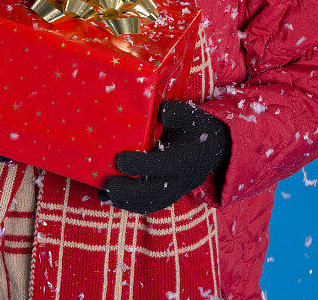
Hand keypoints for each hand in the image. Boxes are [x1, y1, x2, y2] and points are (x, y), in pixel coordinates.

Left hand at [97, 100, 231, 214]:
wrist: (213, 149)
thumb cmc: (194, 127)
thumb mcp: (188, 115)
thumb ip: (174, 113)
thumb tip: (161, 113)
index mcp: (185, 158)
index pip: (161, 166)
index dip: (139, 165)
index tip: (119, 159)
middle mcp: (181, 179)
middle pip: (153, 192)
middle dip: (129, 191)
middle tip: (108, 184)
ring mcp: (176, 191)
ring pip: (150, 203)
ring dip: (126, 202)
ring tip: (104, 195)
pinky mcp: (170, 196)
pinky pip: (150, 205)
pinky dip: (131, 205)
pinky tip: (113, 199)